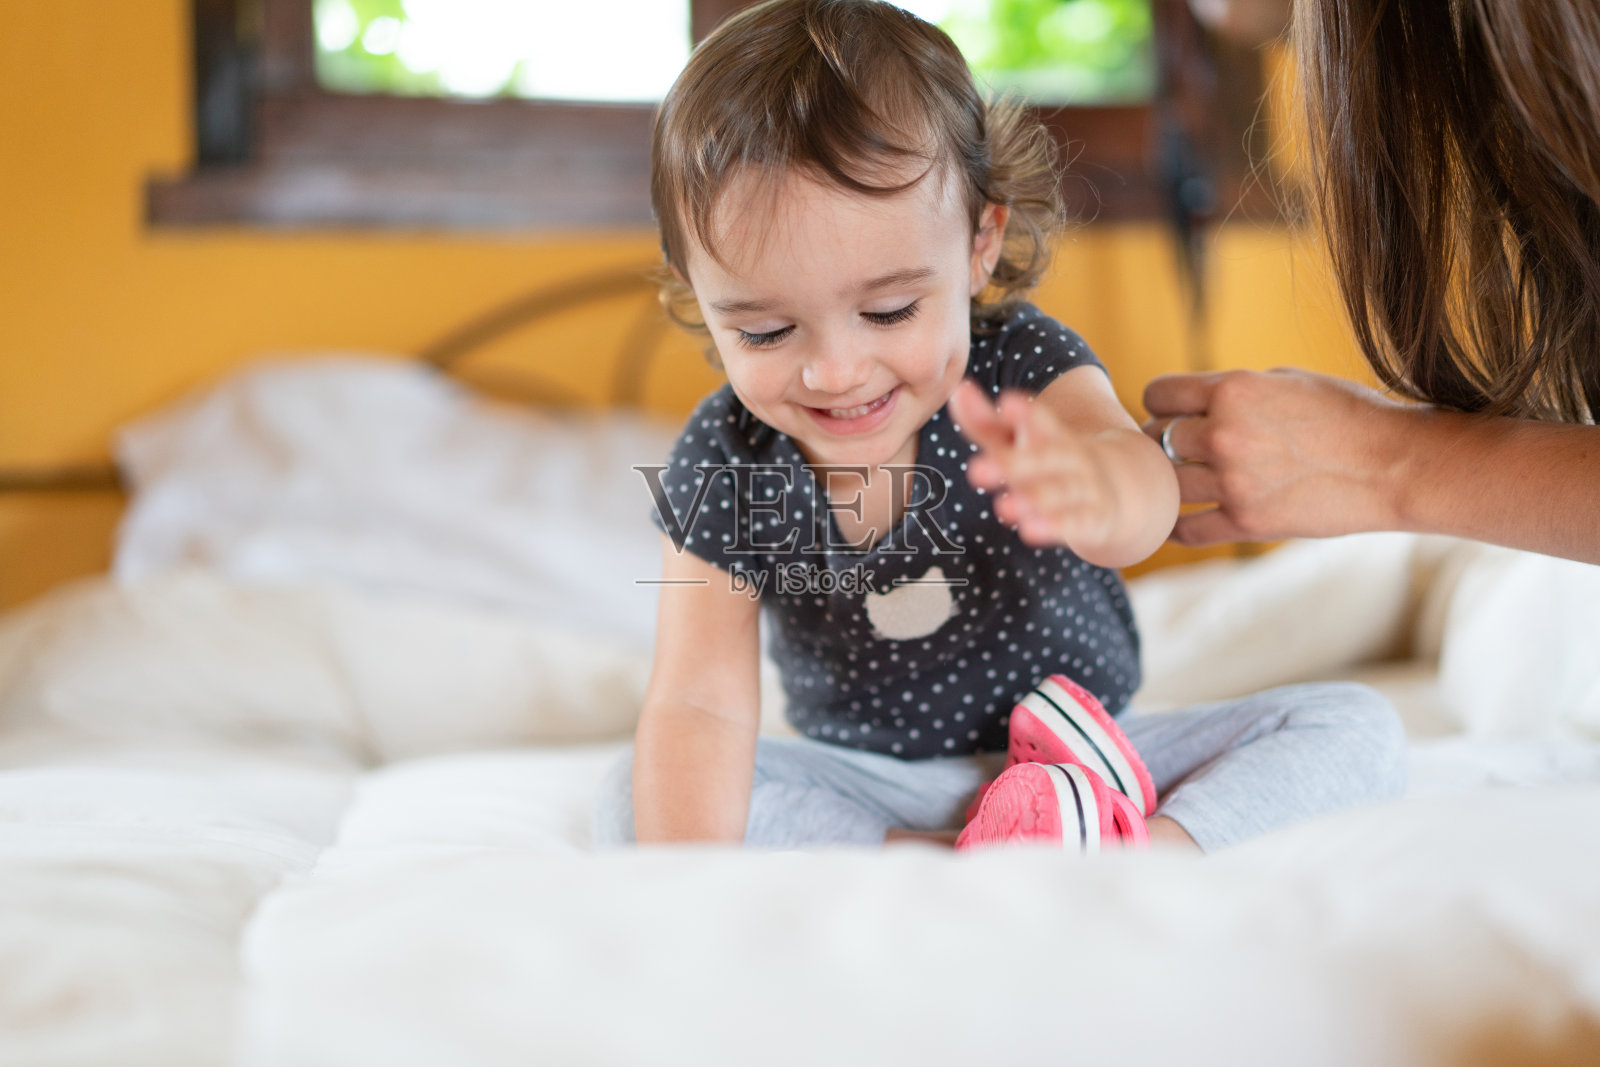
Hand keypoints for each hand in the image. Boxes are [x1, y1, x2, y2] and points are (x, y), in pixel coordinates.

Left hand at [949, 380, 1120, 550]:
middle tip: (976, 470)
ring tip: (1002, 507)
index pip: (1041, 420)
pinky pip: (1075, 523)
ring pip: (1059, 493)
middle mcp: (1070, 459)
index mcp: (1051, 434)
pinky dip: (1055, 526)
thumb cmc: (1050, 461)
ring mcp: (1084, 489)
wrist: (1117, 491)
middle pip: (1045, 458)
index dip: (1025, 413)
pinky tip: (1029, 531)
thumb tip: (957, 390)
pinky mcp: (1091, 520)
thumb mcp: (1019, 440)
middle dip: (1011, 464)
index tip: (1006, 403)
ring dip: (1033, 499)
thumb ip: (984, 420)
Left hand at [1141, 368, 1409, 543]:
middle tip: (1179, 450)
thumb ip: (1234, 392)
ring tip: (1184, 481)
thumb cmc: (1346, 415)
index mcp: (1232, 390)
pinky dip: (1176, 527)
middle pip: (1156, 439)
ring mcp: (1233, 481)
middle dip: (1165, 442)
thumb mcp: (1286, 381)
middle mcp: (1225, 434)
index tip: (1170, 413)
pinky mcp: (1245, 522)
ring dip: (1172, 483)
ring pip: (1166, 484)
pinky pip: (1185, 529)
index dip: (1160, 404)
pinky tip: (1180, 521)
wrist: (1394, 465)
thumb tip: (1190, 405)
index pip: (1157, 394)